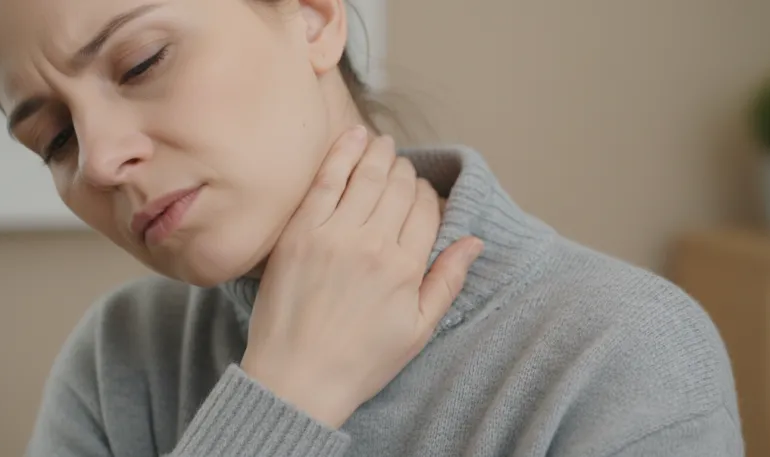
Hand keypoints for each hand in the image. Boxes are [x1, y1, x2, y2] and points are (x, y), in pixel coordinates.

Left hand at [241, 126, 482, 427]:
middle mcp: (373, 243)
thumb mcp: (418, 330)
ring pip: (366, 176)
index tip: (421, 195)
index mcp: (405, 268)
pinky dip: (342, 153)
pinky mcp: (299, 232)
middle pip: (398, 188)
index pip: (426, 210)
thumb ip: (447, 281)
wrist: (295, 379)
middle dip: (404, 172)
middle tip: (400, 166)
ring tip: (382, 143)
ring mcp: (333, 234)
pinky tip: (353, 136)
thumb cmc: (359, 361)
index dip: (427, 196)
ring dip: (379, 154)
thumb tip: (474, 241)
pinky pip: (325, 180)